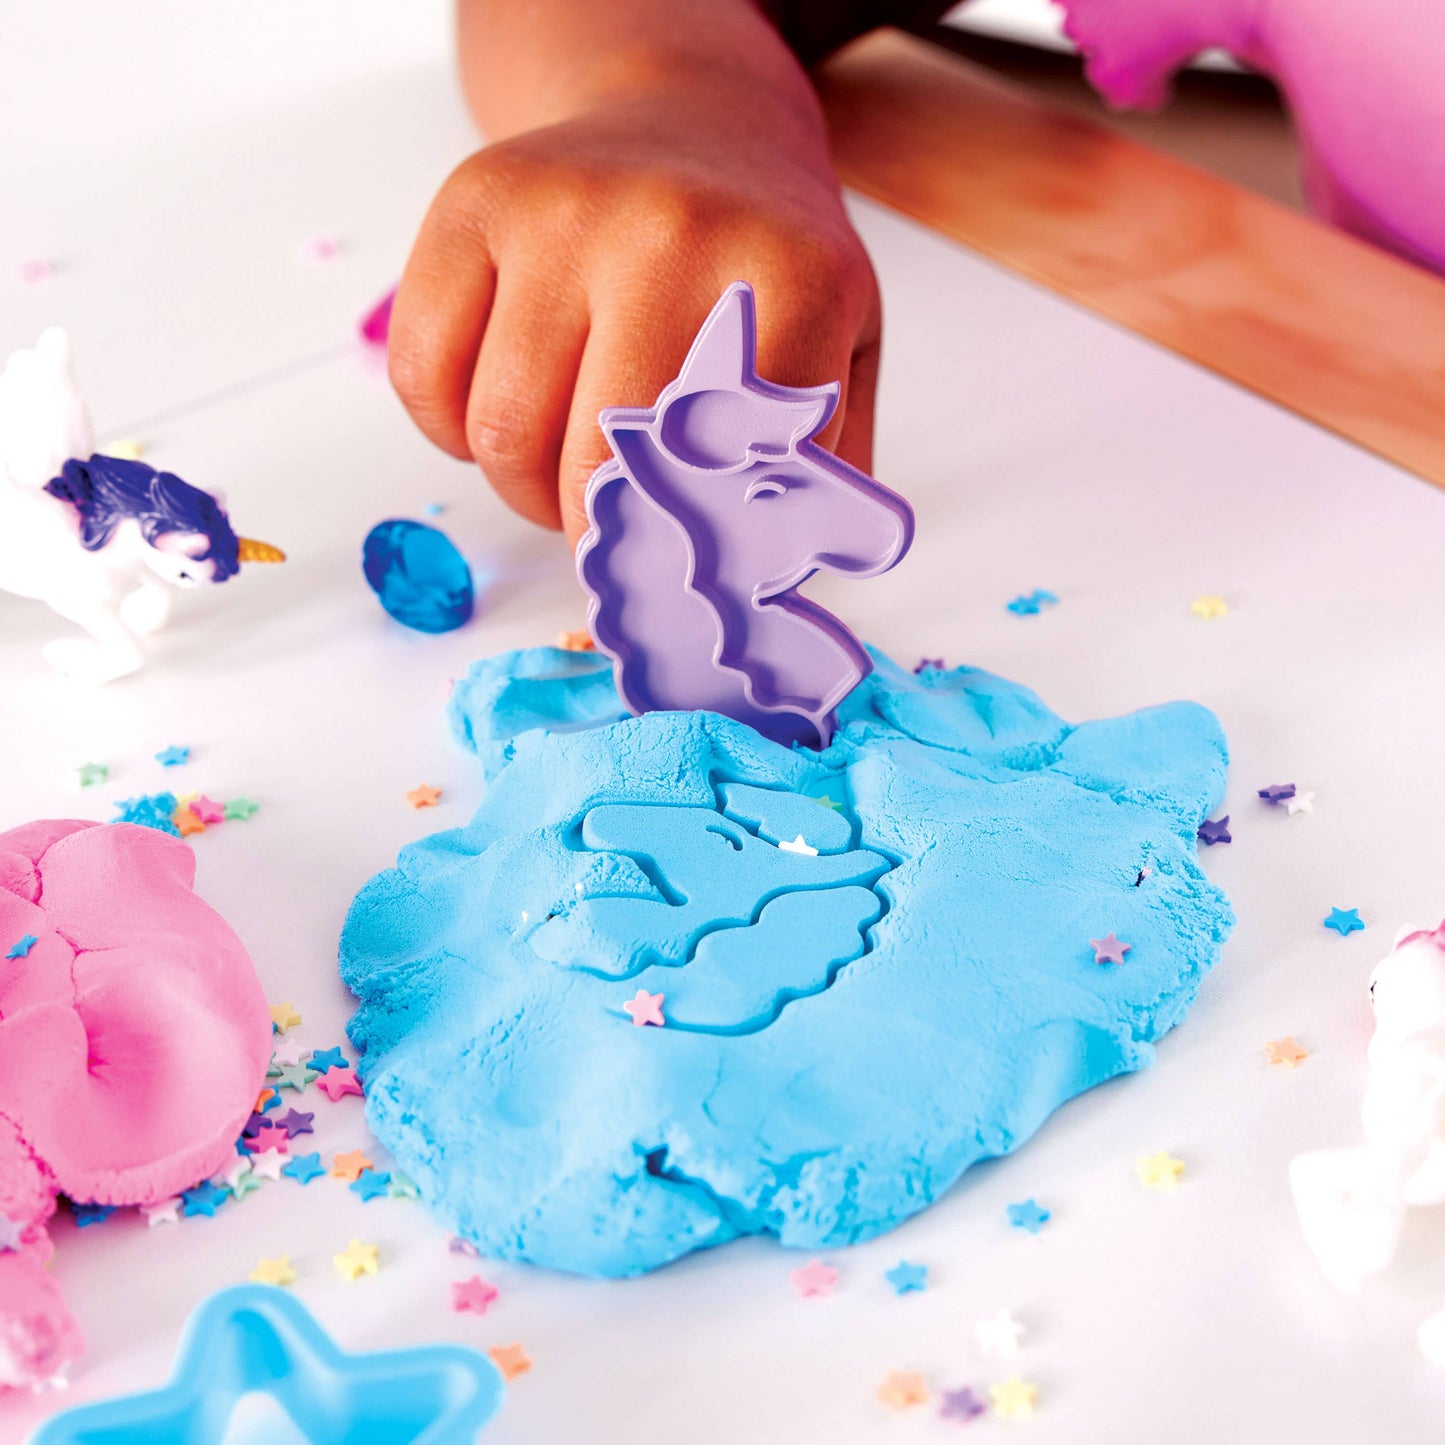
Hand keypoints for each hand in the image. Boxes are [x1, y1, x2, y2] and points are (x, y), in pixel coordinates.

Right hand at [387, 88, 878, 546]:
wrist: (699, 120)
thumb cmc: (766, 261)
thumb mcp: (844, 345)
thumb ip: (828, 466)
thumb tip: (769, 586)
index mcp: (789, 282)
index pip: (718, 477)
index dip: (683, 544)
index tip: (669, 566)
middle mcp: (672, 234)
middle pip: (594, 468)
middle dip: (591, 533)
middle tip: (607, 529)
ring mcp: (563, 211)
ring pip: (498, 432)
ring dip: (519, 489)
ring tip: (558, 472)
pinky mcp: (474, 201)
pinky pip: (423, 377)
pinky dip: (448, 432)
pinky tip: (500, 411)